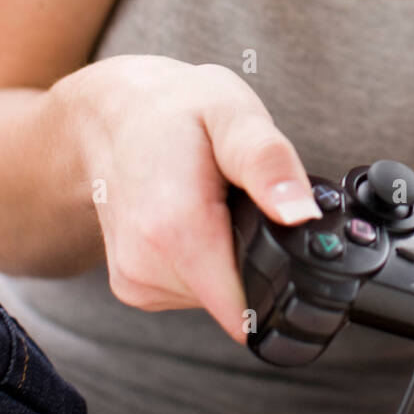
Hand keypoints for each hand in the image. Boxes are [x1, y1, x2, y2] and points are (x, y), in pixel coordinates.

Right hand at [56, 55, 322, 344]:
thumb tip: (302, 215)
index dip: (279, 274)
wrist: (112, 113)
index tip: (273, 230)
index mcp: (177, 229)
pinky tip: (193, 218)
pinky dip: (204, 260)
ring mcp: (134, 281)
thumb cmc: (176, 107)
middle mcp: (147, 265)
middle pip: (236, 298)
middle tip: (238, 199)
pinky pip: (190, 290)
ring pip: (215, 296)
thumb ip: (270, 165)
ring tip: (211, 202)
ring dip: (227, 256)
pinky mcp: (132, 285)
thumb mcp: (234, 114)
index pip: (248, 305)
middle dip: (253, 256)